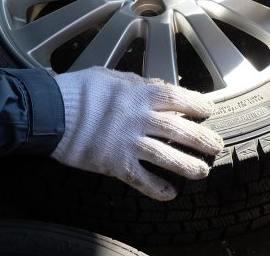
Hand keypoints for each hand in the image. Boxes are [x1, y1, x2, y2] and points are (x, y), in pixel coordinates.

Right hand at [51, 67, 223, 200]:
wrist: (53, 112)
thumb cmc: (79, 90)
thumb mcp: (111, 76)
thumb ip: (136, 83)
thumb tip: (157, 86)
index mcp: (139, 94)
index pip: (178, 99)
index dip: (197, 106)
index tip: (208, 111)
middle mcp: (139, 118)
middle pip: (179, 131)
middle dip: (202, 139)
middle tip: (215, 146)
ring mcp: (128, 142)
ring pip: (167, 156)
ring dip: (188, 165)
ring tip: (202, 171)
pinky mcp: (115, 163)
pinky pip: (141, 179)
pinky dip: (157, 188)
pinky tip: (170, 193)